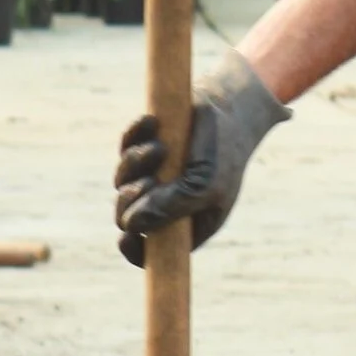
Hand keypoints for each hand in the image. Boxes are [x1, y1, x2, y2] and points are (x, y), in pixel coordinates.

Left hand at [114, 48, 288, 263]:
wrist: (233, 104)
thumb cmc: (225, 152)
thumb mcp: (204, 184)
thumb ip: (170, 207)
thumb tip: (129, 225)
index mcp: (185, 222)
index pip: (151, 250)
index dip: (133, 248)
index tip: (126, 236)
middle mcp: (166, 201)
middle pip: (127, 215)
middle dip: (130, 200)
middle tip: (148, 182)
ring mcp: (154, 173)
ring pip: (122, 180)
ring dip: (134, 164)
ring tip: (159, 148)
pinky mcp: (147, 145)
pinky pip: (126, 146)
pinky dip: (134, 135)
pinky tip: (151, 123)